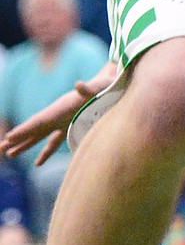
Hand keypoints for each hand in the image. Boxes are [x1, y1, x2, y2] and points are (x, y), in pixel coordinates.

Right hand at [1, 60, 116, 164]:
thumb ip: (88, 89)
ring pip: (40, 136)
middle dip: (17, 138)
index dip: (24, 130)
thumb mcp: (98, 86)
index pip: (39, 121)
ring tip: (9, 154)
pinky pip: (54, 142)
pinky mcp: (72, 124)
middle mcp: (59, 114)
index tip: (9, 137)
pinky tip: (37, 163)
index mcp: (62, 107)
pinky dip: (45, 152)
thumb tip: (79, 84)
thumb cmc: (106, 85)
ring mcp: (64, 120)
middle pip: (34, 129)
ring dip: (25, 145)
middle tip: (0, 147)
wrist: (113, 82)